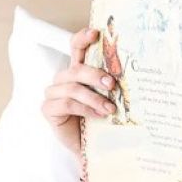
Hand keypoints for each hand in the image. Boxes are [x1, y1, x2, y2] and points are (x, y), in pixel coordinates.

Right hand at [42, 28, 117, 152]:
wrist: (94, 148)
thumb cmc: (102, 121)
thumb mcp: (109, 98)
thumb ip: (112, 84)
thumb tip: (133, 71)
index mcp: (79, 72)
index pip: (76, 48)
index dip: (83, 38)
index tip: (96, 33)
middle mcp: (64, 79)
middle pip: (76, 69)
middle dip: (95, 75)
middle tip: (112, 84)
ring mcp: (54, 93)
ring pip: (72, 87)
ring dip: (93, 97)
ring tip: (110, 108)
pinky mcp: (48, 109)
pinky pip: (65, 103)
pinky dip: (84, 109)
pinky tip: (97, 116)